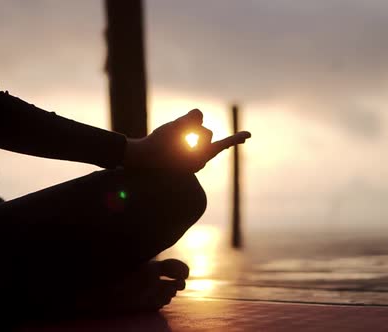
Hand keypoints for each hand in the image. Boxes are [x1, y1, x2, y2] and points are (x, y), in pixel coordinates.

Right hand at [123, 109, 250, 172]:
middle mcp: (197, 163)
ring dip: (189, 134)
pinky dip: (185, 140)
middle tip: (179, 133)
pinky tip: (173, 142)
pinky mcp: (182, 164)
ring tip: (172, 138)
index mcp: (199, 158)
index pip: (222, 144)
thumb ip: (191, 119)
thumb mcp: (173, 127)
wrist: (138, 160)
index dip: (236, 137)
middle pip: (205, 136)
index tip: (249, 135)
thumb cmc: (156, 145)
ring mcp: (190, 165)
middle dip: (196, 129)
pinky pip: (190, 147)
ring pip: (197, 140)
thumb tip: (199, 115)